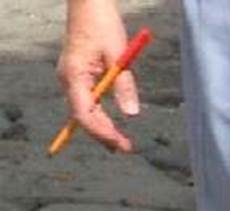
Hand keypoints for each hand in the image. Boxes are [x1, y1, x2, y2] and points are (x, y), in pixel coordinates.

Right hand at [57, 0, 139, 151]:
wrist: (89, 5)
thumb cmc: (102, 25)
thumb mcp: (118, 56)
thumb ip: (124, 85)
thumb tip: (131, 114)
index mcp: (74, 76)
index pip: (85, 115)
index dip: (102, 133)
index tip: (120, 144)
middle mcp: (68, 80)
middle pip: (83, 117)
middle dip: (103, 135)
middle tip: (127, 148)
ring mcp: (71, 79)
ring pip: (84, 112)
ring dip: (102, 128)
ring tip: (121, 143)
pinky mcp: (78, 77)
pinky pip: (87, 102)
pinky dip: (100, 116)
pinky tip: (112, 127)